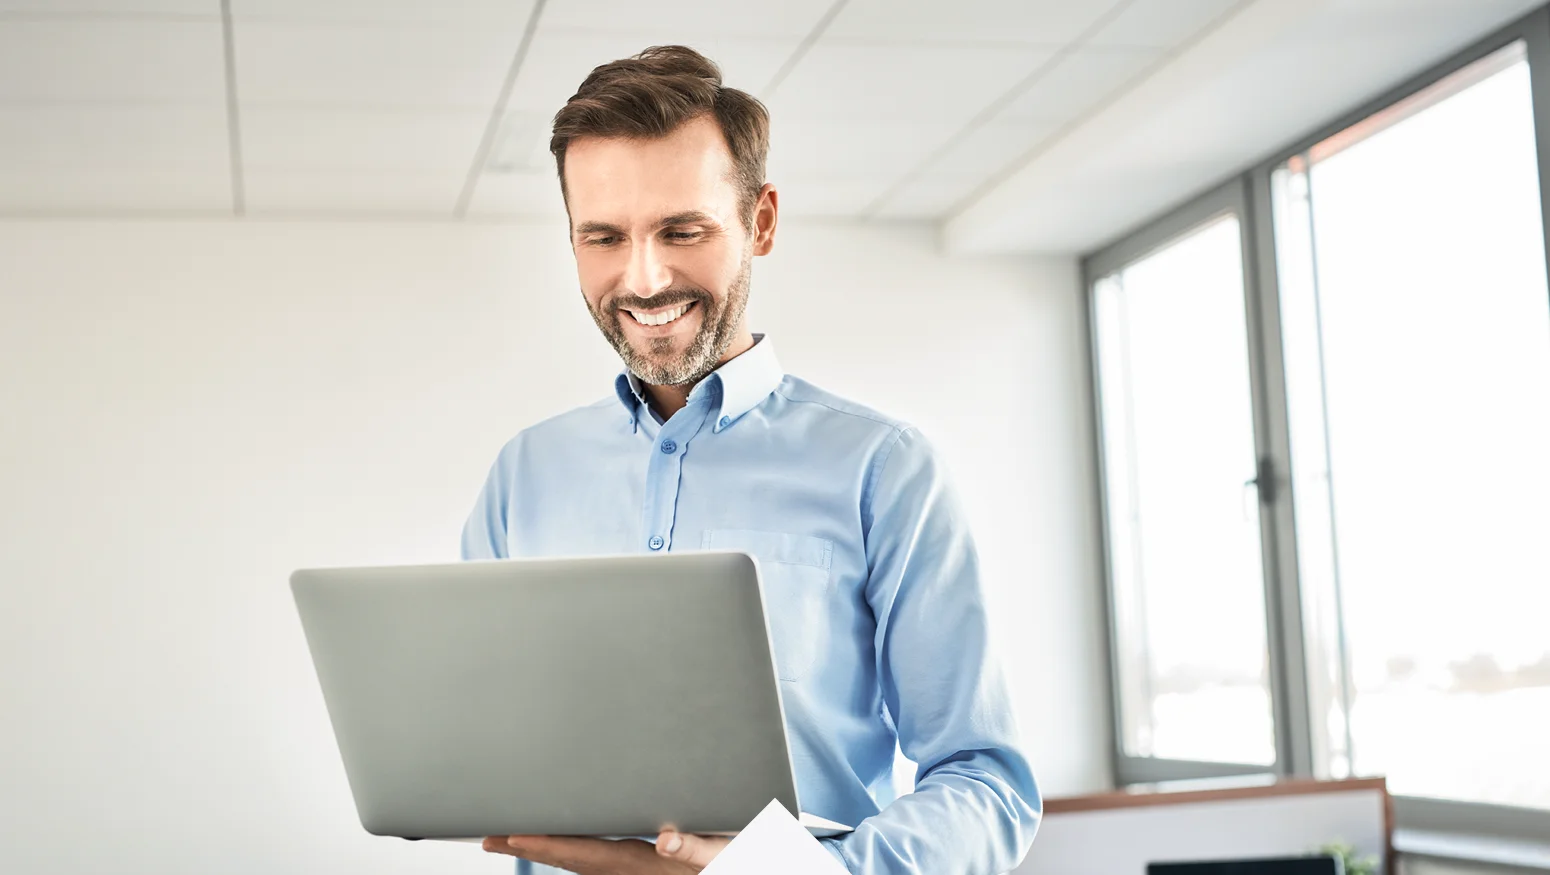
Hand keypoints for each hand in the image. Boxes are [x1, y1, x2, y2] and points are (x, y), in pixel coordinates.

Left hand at [481, 829, 729, 873]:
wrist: (749, 865)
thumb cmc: (738, 857)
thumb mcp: (723, 852)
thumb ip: (697, 848)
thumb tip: (668, 839)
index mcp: (644, 864)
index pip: (585, 852)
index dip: (547, 843)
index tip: (512, 834)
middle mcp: (632, 871)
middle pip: (571, 860)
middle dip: (529, 845)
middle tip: (486, 834)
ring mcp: (634, 871)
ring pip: (578, 861)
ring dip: (543, 848)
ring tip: (508, 835)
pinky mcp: (640, 868)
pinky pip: (594, 860)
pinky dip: (569, 849)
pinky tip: (562, 841)